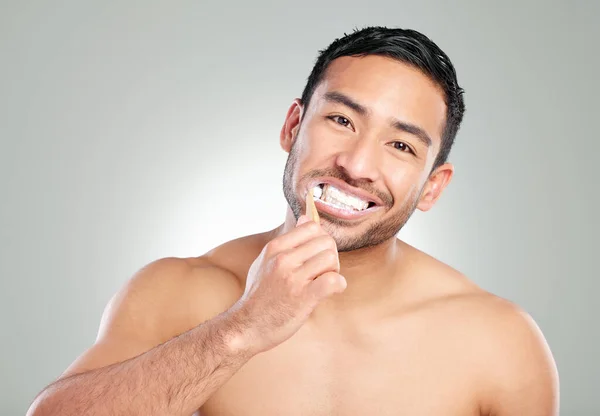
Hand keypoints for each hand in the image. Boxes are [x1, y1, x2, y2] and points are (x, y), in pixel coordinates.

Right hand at [231, 215, 346, 354]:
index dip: (321, 240)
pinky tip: (330, 291)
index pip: (312, 227)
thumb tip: (306, 217)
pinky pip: (333, 280)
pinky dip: (338, 285)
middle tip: (323, 272)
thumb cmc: (259, 296)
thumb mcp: (265, 262)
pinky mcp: (303, 297)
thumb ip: (287, 242)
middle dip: (330, 256)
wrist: (246, 327)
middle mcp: (283, 259)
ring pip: (331, 259)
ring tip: (323, 283)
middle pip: (325, 242)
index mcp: (275, 248)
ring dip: (334, 271)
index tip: (316, 256)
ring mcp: (293, 278)